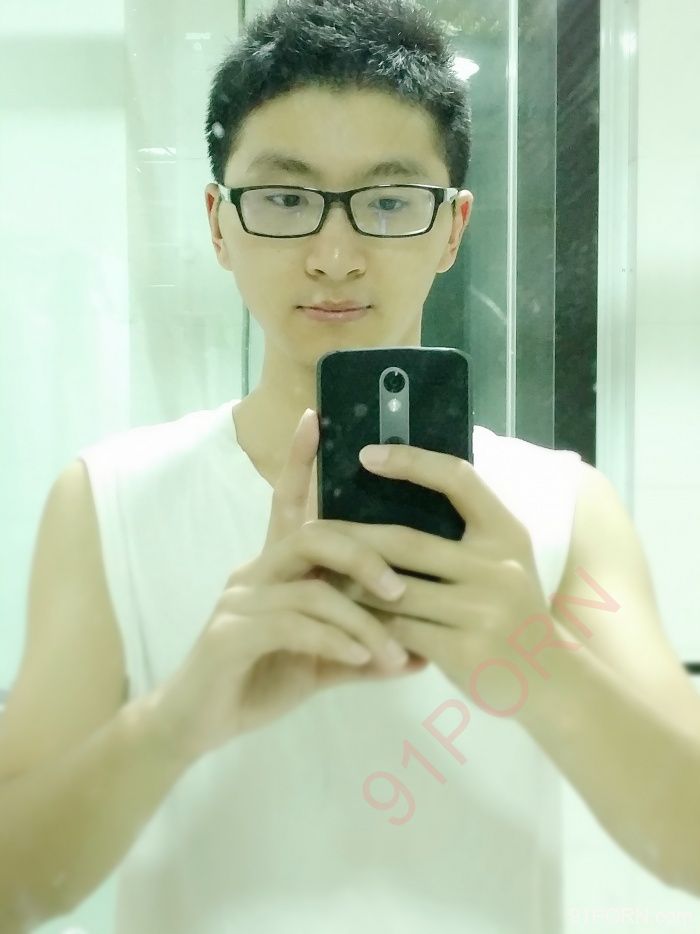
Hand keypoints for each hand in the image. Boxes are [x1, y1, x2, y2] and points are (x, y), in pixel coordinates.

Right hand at [151, 412, 428, 766]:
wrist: (195, 725)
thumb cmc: (259, 680)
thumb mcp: (321, 662)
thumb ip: (364, 651)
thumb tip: (422, 652)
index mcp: (276, 567)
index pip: (288, 502)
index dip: (300, 460)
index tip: (316, 415)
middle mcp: (255, 571)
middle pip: (313, 534)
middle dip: (365, 554)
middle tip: (402, 587)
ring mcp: (239, 601)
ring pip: (311, 586)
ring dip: (361, 618)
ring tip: (394, 650)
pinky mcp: (229, 635)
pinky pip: (293, 624)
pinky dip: (335, 641)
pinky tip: (361, 661)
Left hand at [327, 443, 573, 712]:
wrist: (549, 679)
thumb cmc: (513, 610)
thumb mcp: (504, 560)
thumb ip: (465, 532)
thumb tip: (393, 497)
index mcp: (505, 532)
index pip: (458, 479)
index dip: (412, 463)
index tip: (367, 455)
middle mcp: (497, 566)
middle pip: (408, 542)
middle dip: (354, 538)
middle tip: (313, 530)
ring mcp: (483, 610)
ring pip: (395, 590)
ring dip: (351, 583)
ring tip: (317, 573)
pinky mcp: (464, 651)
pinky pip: (400, 630)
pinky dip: (368, 623)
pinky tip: (342, 617)